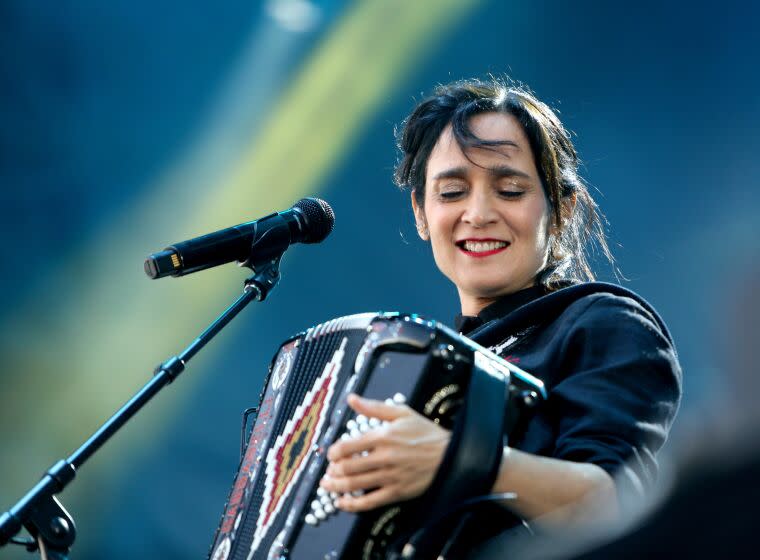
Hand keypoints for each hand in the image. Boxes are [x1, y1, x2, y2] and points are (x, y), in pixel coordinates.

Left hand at [319, 393, 449, 511]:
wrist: (450, 455)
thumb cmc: (427, 434)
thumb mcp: (402, 413)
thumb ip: (373, 407)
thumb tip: (352, 399)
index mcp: (383, 437)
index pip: (347, 446)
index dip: (333, 452)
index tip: (331, 454)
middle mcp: (384, 457)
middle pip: (347, 467)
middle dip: (332, 470)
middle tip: (328, 471)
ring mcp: (389, 476)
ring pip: (354, 485)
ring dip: (336, 486)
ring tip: (328, 485)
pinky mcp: (396, 492)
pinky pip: (369, 502)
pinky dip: (352, 504)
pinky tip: (343, 502)